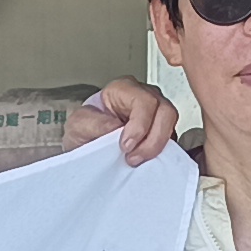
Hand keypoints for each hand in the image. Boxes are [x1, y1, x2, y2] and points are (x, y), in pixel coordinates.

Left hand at [65, 81, 180, 165]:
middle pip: (165, 111)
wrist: (87, 143)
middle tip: (133, 157)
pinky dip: (162, 152)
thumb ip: (93, 123)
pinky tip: (146, 161)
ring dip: (158, 146)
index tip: (125, 146)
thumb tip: (115, 128)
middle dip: (152, 138)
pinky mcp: (162, 131)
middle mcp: (144, 96)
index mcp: (124, 89)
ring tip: (138, 160)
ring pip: (172, 125)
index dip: (139, 125)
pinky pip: (172, 139)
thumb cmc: (85, 128)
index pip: (144, 101)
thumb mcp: (78, 125)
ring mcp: (156, 113)